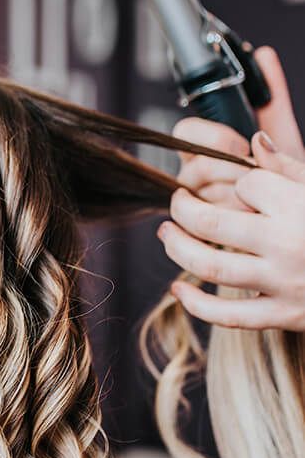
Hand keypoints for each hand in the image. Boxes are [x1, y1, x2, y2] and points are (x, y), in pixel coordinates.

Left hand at [157, 47, 304, 329]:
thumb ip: (289, 169)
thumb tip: (255, 142)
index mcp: (301, 206)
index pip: (245, 185)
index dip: (237, 182)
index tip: (239, 189)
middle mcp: (289, 243)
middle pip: (212, 222)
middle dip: (183, 209)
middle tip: (176, 202)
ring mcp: (283, 282)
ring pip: (211, 265)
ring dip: (177, 249)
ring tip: (166, 234)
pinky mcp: (282, 315)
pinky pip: (227, 315)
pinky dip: (196, 304)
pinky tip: (177, 289)